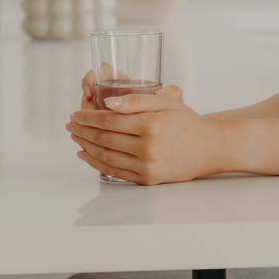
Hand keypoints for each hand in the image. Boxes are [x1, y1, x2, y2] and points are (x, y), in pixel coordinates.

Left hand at [66, 83, 223, 184]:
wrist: (208, 148)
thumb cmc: (186, 121)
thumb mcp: (165, 102)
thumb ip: (136, 100)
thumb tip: (107, 103)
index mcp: (151, 125)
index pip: (109, 120)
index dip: (88, 117)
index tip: (75, 113)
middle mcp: (148, 148)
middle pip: (104, 138)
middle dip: (82, 130)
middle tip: (70, 124)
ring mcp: (147, 166)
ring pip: (105, 156)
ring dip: (86, 146)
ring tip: (75, 137)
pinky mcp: (147, 179)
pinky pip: (114, 171)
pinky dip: (96, 162)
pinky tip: (86, 153)